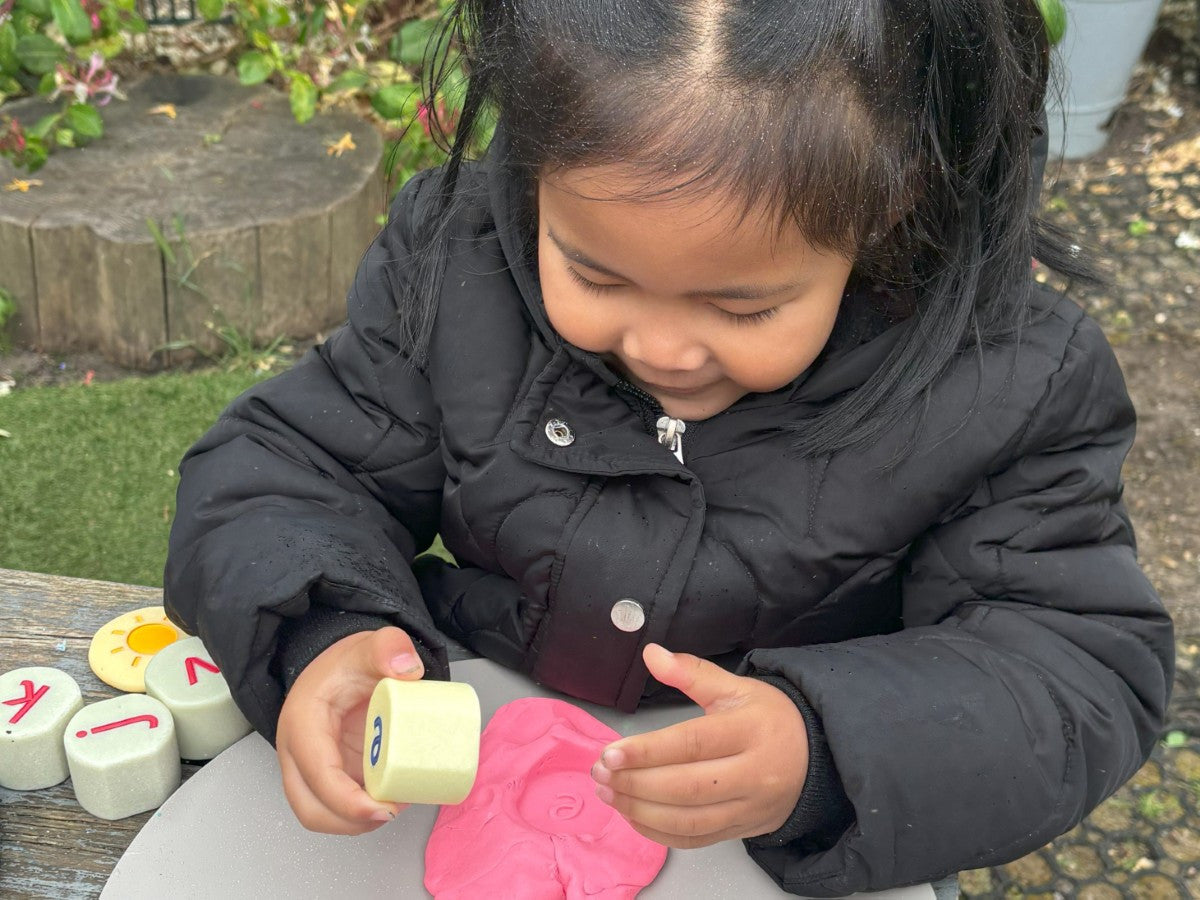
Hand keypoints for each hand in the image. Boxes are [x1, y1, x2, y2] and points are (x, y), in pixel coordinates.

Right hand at [276, 626, 424, 833]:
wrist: (337, 669)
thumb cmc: (344, 665)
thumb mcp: (366, 648)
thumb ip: (388, 647)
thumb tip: (407, 667)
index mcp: (303, 724)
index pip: (317, 775)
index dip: (348, 801)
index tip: (382, 807)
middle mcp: (298, 752)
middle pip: (311, 808)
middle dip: (351, 822)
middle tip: (393, 811)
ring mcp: (310, 768)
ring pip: (321, 814)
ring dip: (356, 822)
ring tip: (395, 806)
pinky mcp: (326, 776)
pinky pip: (336, 806)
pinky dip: (360, 813)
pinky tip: (389, 800)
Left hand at [590, 643, 808, 848]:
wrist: (816, 756)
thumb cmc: (769, 717)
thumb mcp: (736, 687)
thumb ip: (691, 672)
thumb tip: (652, 654)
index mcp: (750, 731)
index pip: (693, 744)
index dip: (649, 751)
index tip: (610, 752)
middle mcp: (753, 774)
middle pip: (687, 787)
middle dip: (637, 782)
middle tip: (600, 772)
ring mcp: (749, 808)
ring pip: (690, 820)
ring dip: (641, 810)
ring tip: (608, 792)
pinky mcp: (743, 831)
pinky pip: (696, 840)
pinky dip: (659, 832)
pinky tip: (632, 814)